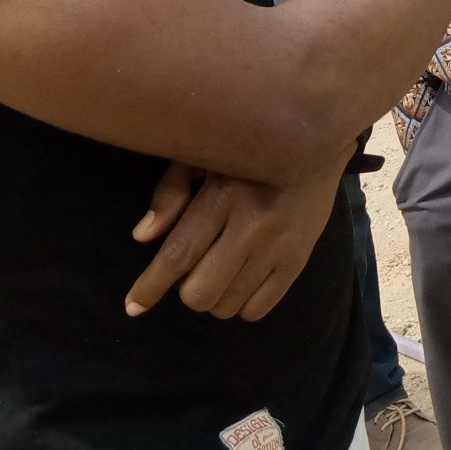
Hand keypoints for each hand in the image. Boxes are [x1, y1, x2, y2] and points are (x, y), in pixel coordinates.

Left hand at [126, 158, 344, 321]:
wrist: (317, 140)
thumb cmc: (248, 148)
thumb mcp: (203, 155)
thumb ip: (171, 192)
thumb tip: (142, 236)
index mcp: (223, 195)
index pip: (179, 254)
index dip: (151, 286)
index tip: (133, 306)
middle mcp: (253, 225)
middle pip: (201, 290)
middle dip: (185, 289)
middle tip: (192, 268)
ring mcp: (280, 246)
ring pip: (227, 304)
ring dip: (213, 297)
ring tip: (219, 271)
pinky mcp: (300, 259)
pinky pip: (258, 309)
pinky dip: (240, 305)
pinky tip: (241, 281)